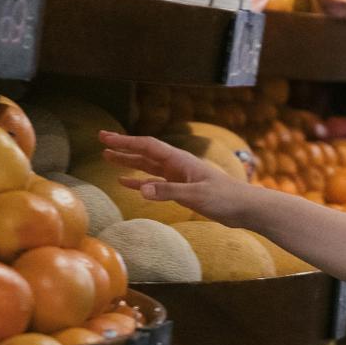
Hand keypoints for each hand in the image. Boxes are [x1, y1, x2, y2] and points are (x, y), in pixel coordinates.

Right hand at [99, 131, 252, 224]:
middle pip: (145, 153)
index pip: (148, 146)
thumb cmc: (225, 198)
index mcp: (180, 160)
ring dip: (128, 162)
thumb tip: (141, 189)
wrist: (244, 208)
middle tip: (101, 141)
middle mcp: (177, 165)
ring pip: (147, 167)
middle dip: (123, 147)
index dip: (125, 141)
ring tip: (106, 158)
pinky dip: (139, 181)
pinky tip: (125, 183)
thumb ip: (169, 191)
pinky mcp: (181, 190)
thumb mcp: (196, 195)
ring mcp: (178, 177)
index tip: (105, 137)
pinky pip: (154, 183)